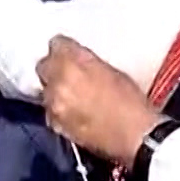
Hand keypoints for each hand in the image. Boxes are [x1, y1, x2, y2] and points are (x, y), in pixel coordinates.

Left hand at [37, 36, 162, 165]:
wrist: (135, 137)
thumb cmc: (132, 103)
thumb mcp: (112, 71)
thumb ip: (87, 62)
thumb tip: (77, 61)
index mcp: (73, 63)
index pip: (56, 44)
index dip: (65, 49)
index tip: (70, 53)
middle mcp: (58, 82)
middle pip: (44, 66)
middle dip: (54, 68)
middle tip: (69, 73)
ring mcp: (54, 105)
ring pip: (45, 90)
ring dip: (55, 89)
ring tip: (73, 95)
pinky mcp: (55, 124)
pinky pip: (50, 110)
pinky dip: (58, 109)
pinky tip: (73, 112)